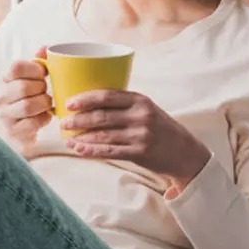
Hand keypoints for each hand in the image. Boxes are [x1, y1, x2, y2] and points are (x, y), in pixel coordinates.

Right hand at [0, 46, 52, 151]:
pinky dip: (44, 119)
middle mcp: (1, 97)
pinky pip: (32, 123)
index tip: (44, 74)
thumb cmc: (32, 100)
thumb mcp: (35, 80)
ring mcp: (5, 115)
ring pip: (28, 106)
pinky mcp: (13, 132)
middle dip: (41, 89)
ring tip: (47, 104)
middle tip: (46, 91)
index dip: (35, 69)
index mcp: (6, 80)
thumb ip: (40, 62)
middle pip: (23, 87)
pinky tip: (45, 116)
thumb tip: (44, 48)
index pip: (16, 67)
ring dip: (43, 104)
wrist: (25, 131)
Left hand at [61, 90, 210, 187]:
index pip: (107, 95)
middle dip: (78, 119)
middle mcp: (140, 116)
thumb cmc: (160, 128)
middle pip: (101, 116)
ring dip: (81, 136)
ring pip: (102, 135)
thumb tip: (89, 101)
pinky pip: (109, 151)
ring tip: (66, 136)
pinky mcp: (139, 153)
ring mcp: (140, 135)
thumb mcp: (147, 109)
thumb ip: (124, 104)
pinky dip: (90, 150)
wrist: (184, 152)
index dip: (85, 99)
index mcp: (140, 100)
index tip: (69, 103)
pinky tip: (78, 149)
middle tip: (63, 122)